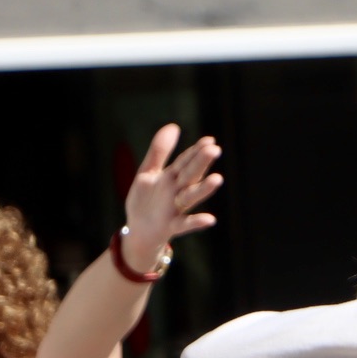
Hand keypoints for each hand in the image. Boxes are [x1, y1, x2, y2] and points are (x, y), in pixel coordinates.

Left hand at [122, 124, 221, 263]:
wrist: (139, 231)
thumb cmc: (146, 201)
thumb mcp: (149, 172)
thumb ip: (160, 151)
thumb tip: (174, 126)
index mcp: (172, 178)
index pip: (186, 161)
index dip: (196, 151)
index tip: (210, 140)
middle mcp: (177, 192)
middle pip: (190, 175)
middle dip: (200, 163)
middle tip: (214, 150)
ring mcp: (175, 209)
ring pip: (191, 197)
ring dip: (204, 189)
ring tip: (217, 179)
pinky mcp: (171, 226)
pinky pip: (185, 224)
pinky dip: (197, 222)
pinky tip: (211, 219)